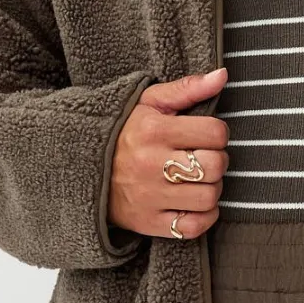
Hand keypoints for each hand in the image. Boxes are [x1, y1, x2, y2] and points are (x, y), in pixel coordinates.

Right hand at [108, 67, 229, 240]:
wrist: (80, 166)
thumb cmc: (124, 131)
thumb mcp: (149, 102)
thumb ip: (187, 88)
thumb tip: (223, 75)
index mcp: (154, 131)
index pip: (215, 132)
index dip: (218, 132)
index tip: (206, 135)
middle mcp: (151, 165)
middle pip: (215, 166)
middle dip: (218, 160)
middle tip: (204, 157)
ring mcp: (149, 197)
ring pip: (208, 197)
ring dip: (212, 188)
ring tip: (199, 179)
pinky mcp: (147, 222)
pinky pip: (192, 227)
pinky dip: (204, 217)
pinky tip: (196, 203)